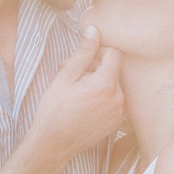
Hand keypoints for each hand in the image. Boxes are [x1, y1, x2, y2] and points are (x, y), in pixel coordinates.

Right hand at [28, 25, 122, 160]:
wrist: (54, 144)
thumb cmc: (55, 109)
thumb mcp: (66, 76)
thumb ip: (83, 52)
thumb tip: (94, 29)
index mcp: (106, 84)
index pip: (114, 54)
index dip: (97, 51)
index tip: (81, 58)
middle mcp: (118, 98)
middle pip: (113, 70)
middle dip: (94, 67)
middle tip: (68, 71)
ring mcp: (119, 112)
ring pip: (113, 85)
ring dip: (96, 82)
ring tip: (74, 89)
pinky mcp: (116, 123)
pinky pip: (113, 101)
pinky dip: (101, 97)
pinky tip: (83, 104)